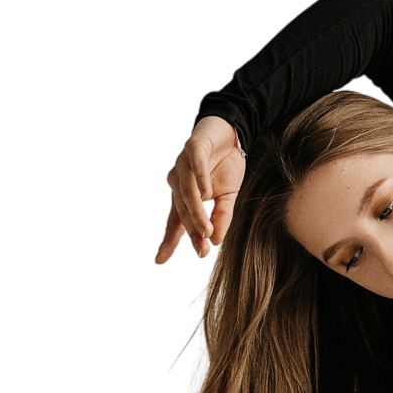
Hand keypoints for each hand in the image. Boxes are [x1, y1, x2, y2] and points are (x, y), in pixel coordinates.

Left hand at [154, 116, 245, 265]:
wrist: (232, 131)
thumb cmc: (226, 164)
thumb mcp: (228, 195)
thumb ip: (221, 216)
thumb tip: (215, 240)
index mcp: (184, 194)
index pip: (176, 221)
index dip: (169, 240)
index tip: (160, 261)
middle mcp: (178, 180)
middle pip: (183, 210)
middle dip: (192, 232)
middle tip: (201, 252)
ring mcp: (184, 164)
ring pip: (187, 191)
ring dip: (196, 212)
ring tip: (205, 230)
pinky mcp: (194, 147)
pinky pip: (195, 165)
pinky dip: (200, 179)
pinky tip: (207, 193)